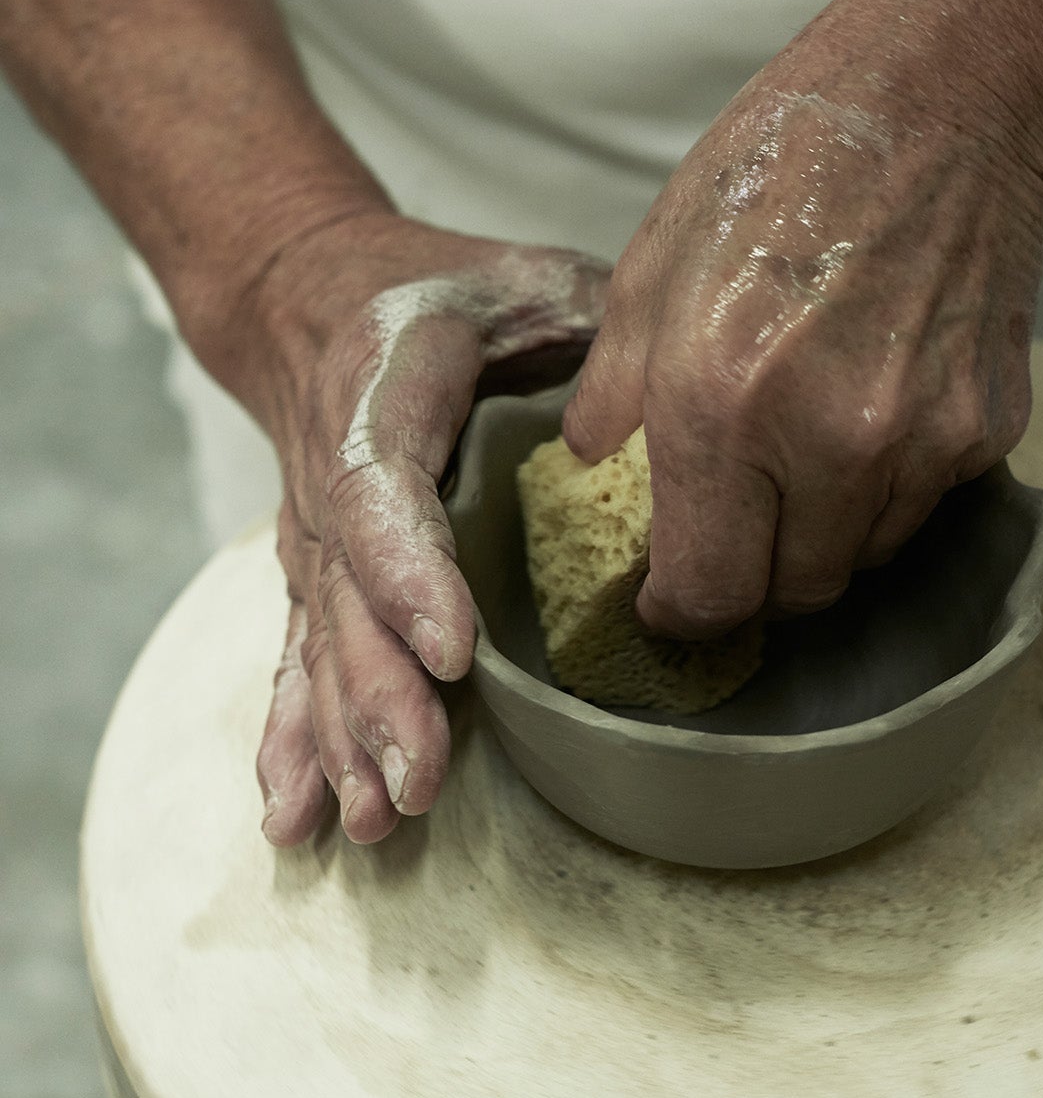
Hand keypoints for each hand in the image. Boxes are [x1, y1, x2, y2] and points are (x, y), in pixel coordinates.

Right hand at [245, 213, 608, 846]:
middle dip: (382, 697)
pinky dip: (299, 743)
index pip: (381, 489)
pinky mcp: (314, 581)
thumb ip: (590, 330)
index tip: (450, 651)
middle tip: (423, 778)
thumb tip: (689, 400)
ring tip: (380, 816)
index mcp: (379, 392)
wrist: (308, 292)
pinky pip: (299, 665)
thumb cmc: (440, 289)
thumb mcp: (522, 280)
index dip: (409, 574)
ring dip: (346, 738)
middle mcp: (328, 475)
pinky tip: (298, 817)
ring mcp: (313, 537)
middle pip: (347, 599)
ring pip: (322, 646)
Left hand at [563, 0, 1042, 639]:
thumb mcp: (647, 272)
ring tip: (806, 447)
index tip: (672, 600)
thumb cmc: (777, 174)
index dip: (682, 615)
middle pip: (791, 596)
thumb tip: (595, 480)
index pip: (706, 594)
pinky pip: (921, 507)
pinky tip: (873, 404)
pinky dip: (888, 487)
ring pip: (861, 559)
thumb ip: (612, 399)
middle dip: (754, 577)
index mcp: (719, 404)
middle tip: (737, 528)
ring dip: (823, 533)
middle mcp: (826, 441)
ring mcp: (919, 441)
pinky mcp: (986, 430)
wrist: (939, 108)